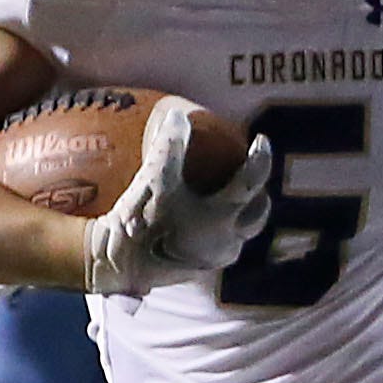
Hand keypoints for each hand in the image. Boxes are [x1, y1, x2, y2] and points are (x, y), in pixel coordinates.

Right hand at [83, 100, 276, 296]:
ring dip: (243, 211)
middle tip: (249, 172)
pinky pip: (225, 242)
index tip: (261, 140)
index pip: (251, 182)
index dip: (261, 158)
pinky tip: (209, 215)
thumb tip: (178, 114)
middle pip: (258, 212)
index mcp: (221, 218)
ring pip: (244, 230)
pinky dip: (225, 225)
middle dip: (259, 192)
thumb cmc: (139, 221)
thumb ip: (169, 145)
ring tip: (231, 193)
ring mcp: (217, 258)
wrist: (120, 264)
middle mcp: (227, 242)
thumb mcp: (154, 179)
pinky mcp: (204, 268)